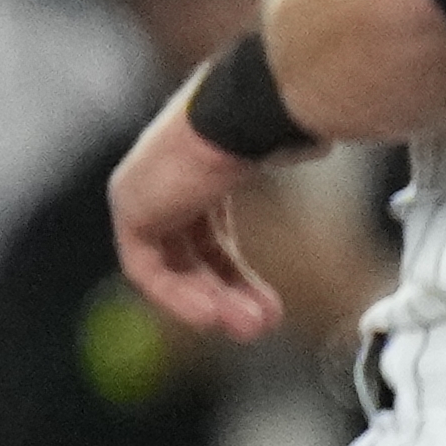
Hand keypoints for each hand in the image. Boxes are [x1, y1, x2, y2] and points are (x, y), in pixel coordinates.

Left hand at [113, 92, 287, 339]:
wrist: (247, 115)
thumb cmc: (277, 121)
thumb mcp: (285, 145)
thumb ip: (290, 152)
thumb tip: (315, 141)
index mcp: (199, 163)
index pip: (209, 232)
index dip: (236, 275)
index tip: (267, 306)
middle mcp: (165, 176)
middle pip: (190, 251)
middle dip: (226, 293)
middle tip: (259, 326)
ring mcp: (142, 190)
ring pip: (169, 264)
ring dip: (208, 302)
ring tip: (249, 329)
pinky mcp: (129, 206)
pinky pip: (146, 267)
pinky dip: (177, 295)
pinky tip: (213, 317)